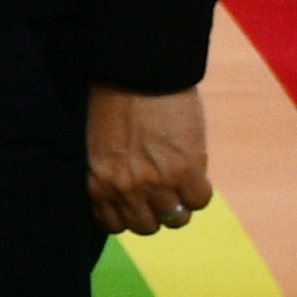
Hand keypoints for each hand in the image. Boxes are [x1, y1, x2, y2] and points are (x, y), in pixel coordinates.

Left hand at [88, 87, 213, 236]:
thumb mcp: (99, 147)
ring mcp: (156, 182)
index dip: (130, 213)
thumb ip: (110, 176)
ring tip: (180, 181)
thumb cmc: (113, 100)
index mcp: (96, 183)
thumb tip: (131, 198)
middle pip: (147, 227)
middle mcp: (124, 189)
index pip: (115, 225)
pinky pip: (200, 200)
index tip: (138, 201)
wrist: (136, 70)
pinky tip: (195, 172)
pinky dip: (200, 190)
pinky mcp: (186, 169)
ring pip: (176, 219)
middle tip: (163, 190)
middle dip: (156, 211)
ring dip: (180, 203)